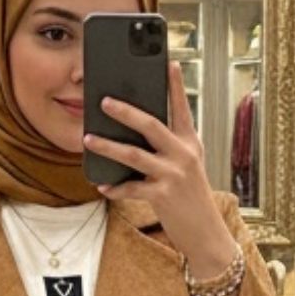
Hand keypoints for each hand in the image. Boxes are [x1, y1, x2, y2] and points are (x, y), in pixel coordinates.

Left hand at [83, 61, 236, 269]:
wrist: (206, 233)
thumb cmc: (192, 197)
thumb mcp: (189, 166)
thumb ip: (170, 147)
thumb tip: (138, 131)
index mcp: (190, 143)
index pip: (181, 108)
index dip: (175, 85)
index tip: (167, 62)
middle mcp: (183, 154)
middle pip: (150, 125)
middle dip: (125, 111)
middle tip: (104, 101)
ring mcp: (173, 175)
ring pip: (134, 155)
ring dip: (108, 146)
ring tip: (88, 139)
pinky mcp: (163, 196)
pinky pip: (131, 188)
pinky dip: (115, 188)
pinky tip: (102, 186)